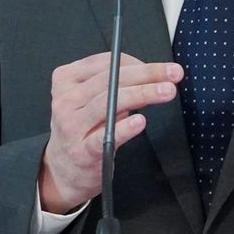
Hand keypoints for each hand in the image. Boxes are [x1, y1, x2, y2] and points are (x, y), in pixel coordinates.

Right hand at [38, 52, 181, 214]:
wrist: (61, 171)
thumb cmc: (81, 129)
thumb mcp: (86, 100)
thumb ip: (110, 85)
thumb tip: (149, 73)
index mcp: (65, 80)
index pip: (103, 63)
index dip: (135, 62)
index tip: (160, 67)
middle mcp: (65, 100)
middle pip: (109, 80)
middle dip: (146, 74)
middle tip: (173, 74)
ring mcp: (71, 126)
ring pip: (108, 102)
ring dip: (141, 94)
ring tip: (166, 91)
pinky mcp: (81, 152)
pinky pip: (103, 136)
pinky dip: (123, 128)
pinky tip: (140, 122)